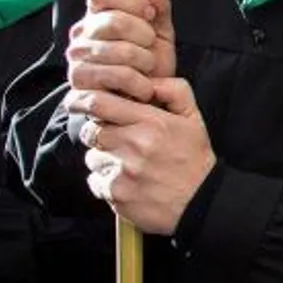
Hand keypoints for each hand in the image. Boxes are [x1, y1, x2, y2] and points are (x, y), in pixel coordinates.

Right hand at [67, 0, 176, 103]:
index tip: (149, 13)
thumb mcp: (160, 35)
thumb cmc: (151, 67)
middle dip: (144, 36)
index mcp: (96, 17)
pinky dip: (138, 84)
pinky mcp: (78, 91)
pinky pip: (113, 79)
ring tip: (149, 71)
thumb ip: (159, 8)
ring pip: (115, 51)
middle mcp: (80, 38)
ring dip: (144, 63)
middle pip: (112, 21)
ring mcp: (76, 64)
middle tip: (151, 49)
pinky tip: (144, 88)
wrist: (148, 107)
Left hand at [70, 77, 214, 234]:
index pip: (100, 103)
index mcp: (152, 122)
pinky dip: (106, 182)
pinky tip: (127, 182)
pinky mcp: (117, 194)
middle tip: (116, 140)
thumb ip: (174, 91)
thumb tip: (148, 80)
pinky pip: (95, 181)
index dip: (85, 101)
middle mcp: (135, 145)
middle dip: (99, 133)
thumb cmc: (195, 159)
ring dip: (104, 159)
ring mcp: (124, 171)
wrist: (203, 202)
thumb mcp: (193, 118)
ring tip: (128, 165)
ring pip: (92, 158)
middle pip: (91, 132)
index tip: (80, 103)